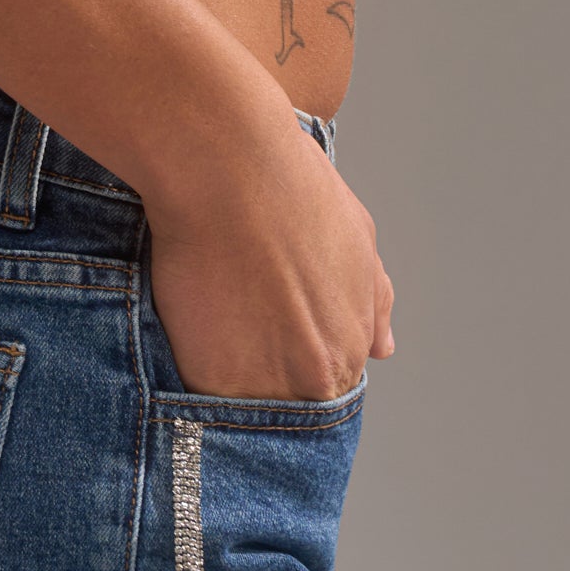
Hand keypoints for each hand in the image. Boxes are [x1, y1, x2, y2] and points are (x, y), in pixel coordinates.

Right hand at [144, 108, 395, 400]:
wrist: (229, 165)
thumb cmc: (294, 189)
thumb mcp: (356, 237)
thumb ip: (373, 301)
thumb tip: (383, 348)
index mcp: (348, 350)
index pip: (326, 388)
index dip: (296, 360)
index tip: (271, 337)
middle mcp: (313, 379)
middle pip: (287, 402)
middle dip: (265, 374)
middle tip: (236, 328)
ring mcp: (259, 386)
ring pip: (242, 406)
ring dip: (228, 378)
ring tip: (209, 325)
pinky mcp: (205, 380)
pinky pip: (196, 397)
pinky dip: (191, 371)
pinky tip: (186, 327)